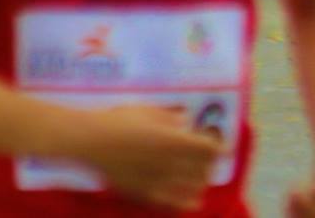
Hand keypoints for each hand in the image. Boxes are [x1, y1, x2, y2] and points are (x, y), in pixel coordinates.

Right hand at [71, 105, 222, 211]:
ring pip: (190, 188)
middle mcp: (170, 162)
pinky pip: (171, 203)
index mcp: (174, 139)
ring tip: (201, 179)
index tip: (223, 147)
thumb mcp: (149, 111)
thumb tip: (185, 121)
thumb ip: (170, 118)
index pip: (208, 148)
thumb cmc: (119, 120)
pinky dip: (184, 202)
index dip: (218, 148)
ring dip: (200, 183)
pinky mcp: (143, 193)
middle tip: (210, 161)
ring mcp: (157, 180)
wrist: (90, 141)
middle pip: (202, 169)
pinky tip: (192, 202)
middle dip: (209, 165)